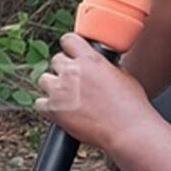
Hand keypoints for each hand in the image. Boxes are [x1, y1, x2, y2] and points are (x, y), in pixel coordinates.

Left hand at [35, 32, 156, 151]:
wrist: (128, 130)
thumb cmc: (131, 105)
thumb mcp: (122, 74)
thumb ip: (105, 66)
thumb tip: (99, 66)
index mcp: (90, 59)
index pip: (68, 40)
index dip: (70, 47)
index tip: (72, 54)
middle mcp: (72, 72)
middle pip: (55, 60)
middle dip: (64, 69)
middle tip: (74, 81)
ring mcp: (60, 91)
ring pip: (44, 80)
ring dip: (53, 86)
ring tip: (67, 96)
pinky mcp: (53, 110)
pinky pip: (39, 103)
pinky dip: (47, 106)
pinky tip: (60, 110)